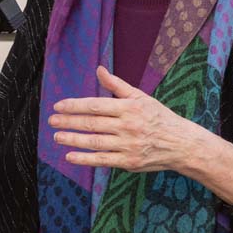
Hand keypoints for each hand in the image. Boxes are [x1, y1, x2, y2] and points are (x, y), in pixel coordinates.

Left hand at [48, 65, 197, 173]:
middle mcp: (128, 126)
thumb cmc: (158, 117)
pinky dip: (85, 159)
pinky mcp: (129, 162)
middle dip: (69, 121)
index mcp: (129, 108)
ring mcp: (128, 145)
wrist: (180, 144)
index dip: (75, 106)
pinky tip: (70, 156)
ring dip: (73, 139)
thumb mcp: (141, 97)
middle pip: (92, 123)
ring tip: (57, 136)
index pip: (96, 105)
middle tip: (52, 120)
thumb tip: (99, 69)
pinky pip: (102, 160)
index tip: (59, 106)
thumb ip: (117, 85)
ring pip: (94, 142)